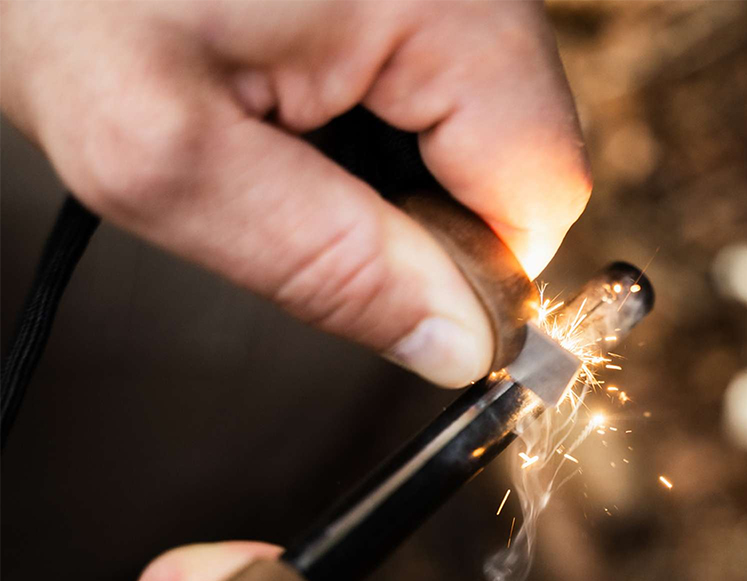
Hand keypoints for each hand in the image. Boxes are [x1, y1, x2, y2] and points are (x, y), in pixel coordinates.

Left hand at [0, 1, 590, 386]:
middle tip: (310, 204)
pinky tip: (307, 110)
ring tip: (292, 144)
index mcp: (436, 1)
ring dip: (402, 174)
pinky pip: (443, 88)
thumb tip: (458, 346)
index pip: (542, 193)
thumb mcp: (171, 154)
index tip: (393, 297)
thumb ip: (329, 262)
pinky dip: (386, 128)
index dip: (477, 274)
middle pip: (520, 160)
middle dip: (428, 219)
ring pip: (483, 131)